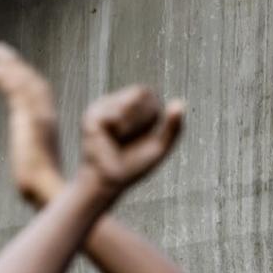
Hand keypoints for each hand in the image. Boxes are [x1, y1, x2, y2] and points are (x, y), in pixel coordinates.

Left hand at [0, 42, 63, 206]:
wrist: (47, 190)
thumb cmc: (41, 184)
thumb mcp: (35, 160)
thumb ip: (30, 150)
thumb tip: (28, 157)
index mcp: (47, 125)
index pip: (39, 94)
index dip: (26, 76)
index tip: (12, 65)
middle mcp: (46, 117)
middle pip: (34, 82)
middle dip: (17, 64)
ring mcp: (40, 117)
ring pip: (27, 83)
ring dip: (10, 65)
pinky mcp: (32, 120)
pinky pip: (20, 93)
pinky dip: (7, 78)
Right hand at [78, 85, 183, 200]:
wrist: (110, 180)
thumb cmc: (134, 166)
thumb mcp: (159, 146)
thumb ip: (172, 127)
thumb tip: (181, 101)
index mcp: (131, 109)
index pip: (148, 93)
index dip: (152, 110)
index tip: (147, 132)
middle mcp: (115, 104)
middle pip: (141, 91)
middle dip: (145, 117)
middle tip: (132, 136)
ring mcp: (101, 107)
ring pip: (129, 102)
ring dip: (133, 124)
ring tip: (121, 138)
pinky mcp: (92, 115)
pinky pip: (116, 115)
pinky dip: (121, 128)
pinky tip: (112, 137)